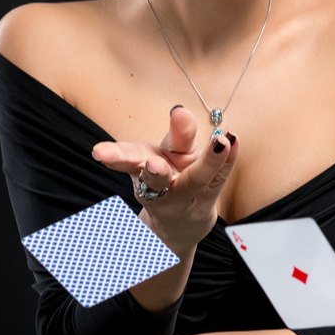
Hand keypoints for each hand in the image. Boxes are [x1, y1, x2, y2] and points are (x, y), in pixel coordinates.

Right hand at [92, 106, 237, 248]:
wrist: (178, 224)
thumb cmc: (168, 179)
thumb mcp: (165, 154)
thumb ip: (176, 134)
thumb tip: (181, 110)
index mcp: (141, 168)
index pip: (126, 160)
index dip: (114, 156)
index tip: (100, 152)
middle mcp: (160, 187)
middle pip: (156, 180)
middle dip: (154, 173)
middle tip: (155, 164)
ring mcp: (185, 197)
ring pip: (195, 181)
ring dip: (206, 162)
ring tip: (220, 143)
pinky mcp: (207, 201)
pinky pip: (219, 180)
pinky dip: (229, 161)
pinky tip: (235, 142)